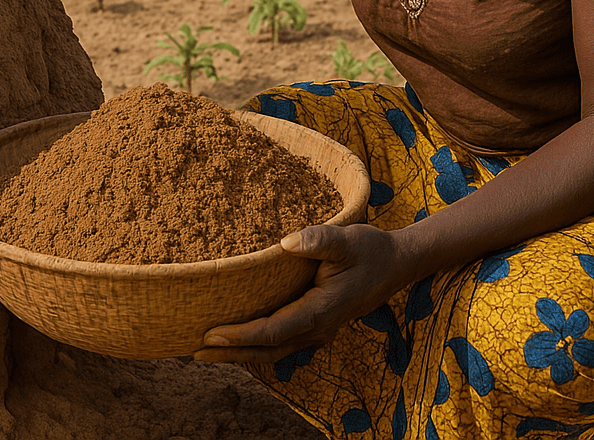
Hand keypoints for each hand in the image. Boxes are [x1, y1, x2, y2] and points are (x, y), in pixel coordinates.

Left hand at [193, 223, 412, 363]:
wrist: (398, 264)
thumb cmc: (371, 250)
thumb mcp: (347, 239)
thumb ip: (318, 240)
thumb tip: (286, 243)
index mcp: (320, 311)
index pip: (272, 331)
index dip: (240, 335)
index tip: (210, 333)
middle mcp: (317, 328)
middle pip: (267, 350)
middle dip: (231, 354)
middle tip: (195, 352)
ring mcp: (319, 330)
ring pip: (274, 351)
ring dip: (241, 354)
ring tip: (208, 351)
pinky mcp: (318, 325)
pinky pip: (283, 343)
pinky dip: (258, 346)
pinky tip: (240, 340)